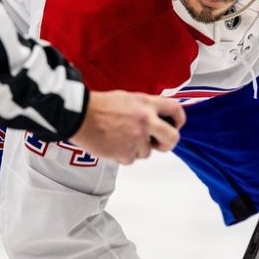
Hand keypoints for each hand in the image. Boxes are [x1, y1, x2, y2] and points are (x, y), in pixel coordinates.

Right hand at [70, 90, 184, 164]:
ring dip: (136, 149)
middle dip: (167, 143)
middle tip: (159, 144)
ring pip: (146, 152)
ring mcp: (136, 138)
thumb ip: (145, 108)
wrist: (80, 115)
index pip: (176, 110)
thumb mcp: (128, 99)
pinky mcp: (126, 153)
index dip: (179, 120)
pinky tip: (112, 144)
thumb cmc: (100, 106)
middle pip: (172, 138)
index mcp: (146, 104)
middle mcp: (146, 120)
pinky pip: (131, 159)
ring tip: (119, 137)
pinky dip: (122, 155)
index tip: (176, 125)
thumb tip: (156, 119)